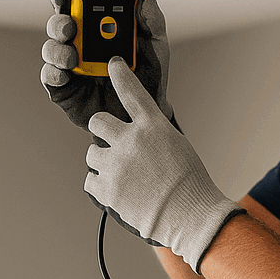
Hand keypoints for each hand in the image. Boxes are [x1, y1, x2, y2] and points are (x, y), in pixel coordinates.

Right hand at [41, 0, 174, 129]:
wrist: (146, 112)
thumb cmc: (148, 74)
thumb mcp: (156, 44)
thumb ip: (152, 20)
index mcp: (97, 25)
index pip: (76, 1)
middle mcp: (78, 41)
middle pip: (58, 22)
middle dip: (59, 20)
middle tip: (70, 26)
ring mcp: (68, 64)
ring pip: (51, 48)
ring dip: (57, 48)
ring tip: (72, 57)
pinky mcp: (63, 88)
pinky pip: (49, 77)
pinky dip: (53, 73)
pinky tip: (65, 74)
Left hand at [85, 58, 240, 270]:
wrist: (189, 214)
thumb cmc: (189, 182)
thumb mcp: (177, 145)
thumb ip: (154, 133)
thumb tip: (138, 130)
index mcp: (153, 126)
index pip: (132, 92)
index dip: (121, 75)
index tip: (113, 64)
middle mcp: (131, 140)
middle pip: (98, 122)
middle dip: (103, 131)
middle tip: (113, 145)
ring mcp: (116, 164)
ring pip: (93, 153)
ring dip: (103, 161)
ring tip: (122, 176)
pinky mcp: (106, 188)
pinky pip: (90, 179)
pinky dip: (100, 184)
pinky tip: (117, 190)